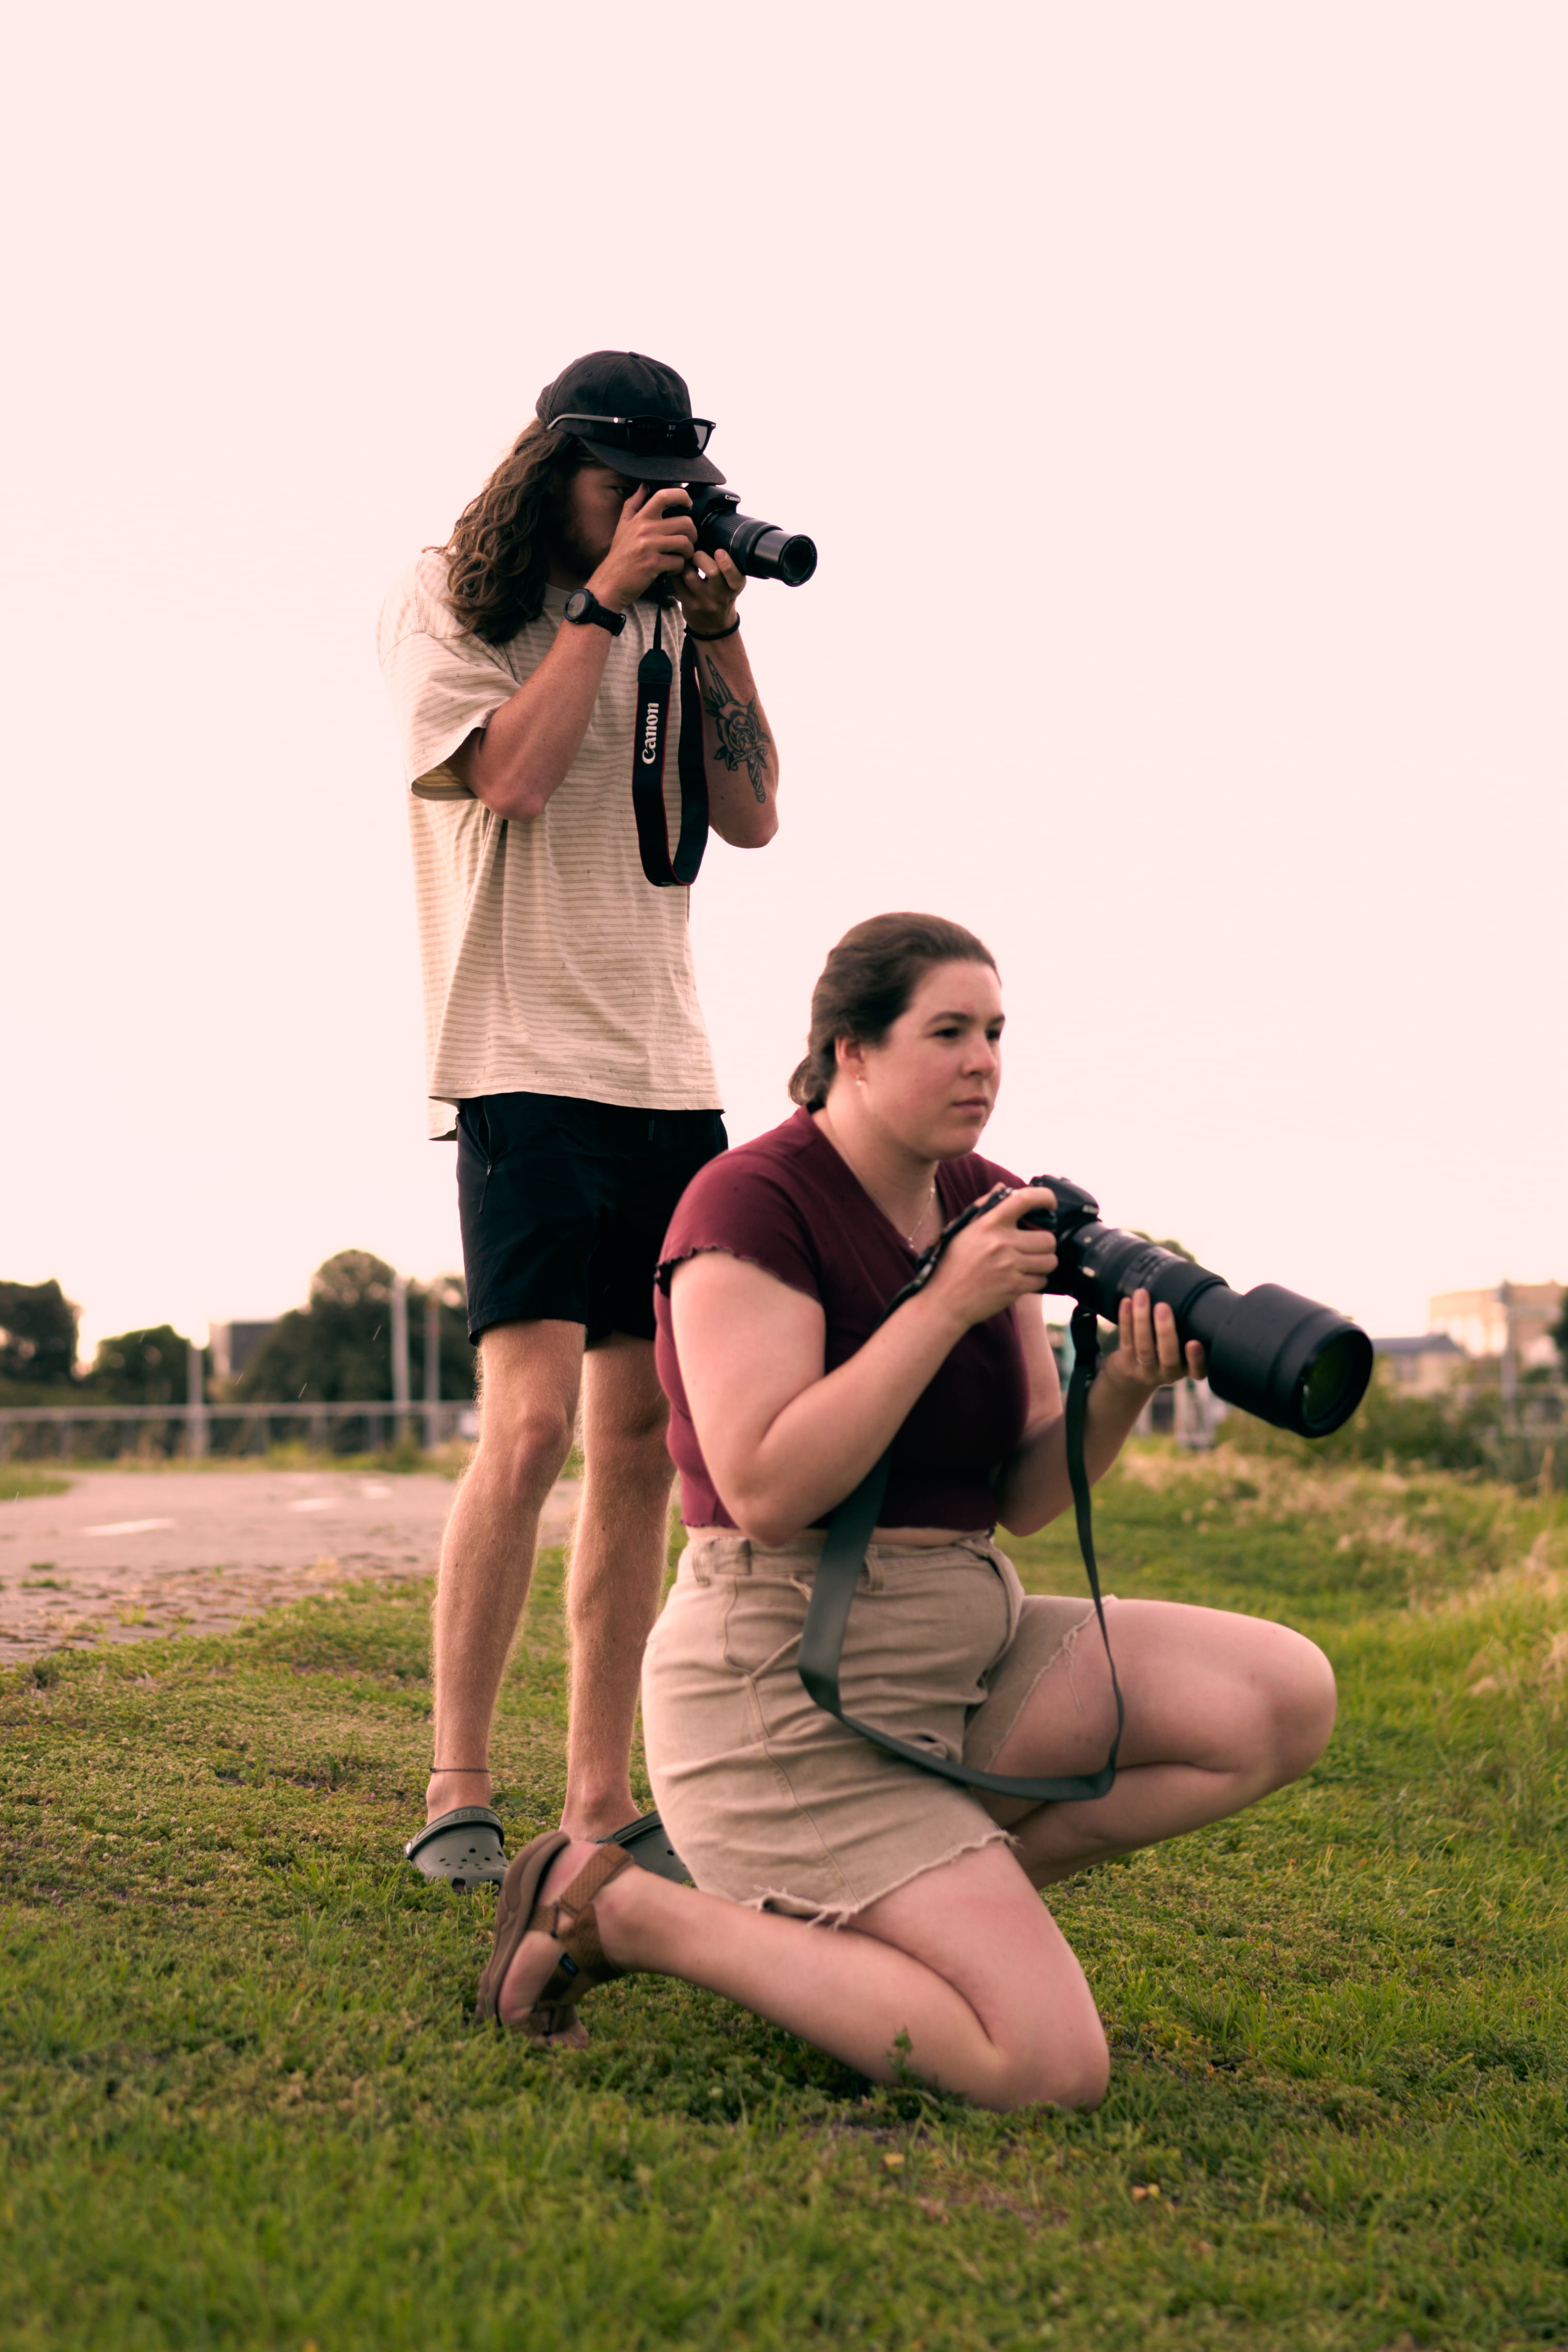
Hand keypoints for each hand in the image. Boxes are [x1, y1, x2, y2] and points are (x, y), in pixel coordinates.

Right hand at [588, 486, 697, 609]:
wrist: (610, 583)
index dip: (682, 496)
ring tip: (681, 556)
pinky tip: (672, 569)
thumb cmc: (620, 555)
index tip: (688, 504)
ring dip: (688, 552)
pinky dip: (679, 568)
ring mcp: (649, 546)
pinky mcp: (653, 564)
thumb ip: (634, 504)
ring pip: (685, 543)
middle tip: (688, 541)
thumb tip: (643, 485)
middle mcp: (645, 529)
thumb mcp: (623, 526)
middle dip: (692, 534)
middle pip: (685, 522)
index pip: (664, 496)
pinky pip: (678, 562)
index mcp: (640, 518)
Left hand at [675, 542, 744, 635]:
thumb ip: (727, 566)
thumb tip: (710, 536)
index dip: (726, 561)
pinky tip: (678, 569)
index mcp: (736, 586)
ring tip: (686, 560)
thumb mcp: (732, 583)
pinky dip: (676, 571)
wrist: (714, 625)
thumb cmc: (722, 595)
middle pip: (712, 571)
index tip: (718, 552)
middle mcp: (722, 595)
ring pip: (690, 575)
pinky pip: (678, 583)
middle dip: (700, 557)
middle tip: (696, 554)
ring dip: (685, 563)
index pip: (734, 574)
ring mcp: (705, 602)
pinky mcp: (690, 605)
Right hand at [924, 1187, 1059, 1333]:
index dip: (1044, 1197)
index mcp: (988, 1224)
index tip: (1050, 1203)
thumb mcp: (962, 1229)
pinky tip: (1021, 1279)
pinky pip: (1042, 1280)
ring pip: (1050, 1260)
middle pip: (1047, 1238)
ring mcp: (1009, 1266)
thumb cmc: (951, 1263)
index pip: (1024, 1199)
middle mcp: (1001, 1243)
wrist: (944, 1301)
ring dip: (1043, 1262)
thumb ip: (984, 1207)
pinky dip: (1035, 1280)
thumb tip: (1003, 1188)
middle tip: (1034, 1247)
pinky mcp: (1014, 1287)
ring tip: (1029, 1264)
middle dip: (1044, 1243)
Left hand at [1099, 1290, 1206, 1398]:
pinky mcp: (1125, 1363)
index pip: (1197, 1369)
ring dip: (1142, 1319)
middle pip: (1168, 1356)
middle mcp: (1167, 1373)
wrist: (1131, 1380)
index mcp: (1186, 1369)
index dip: (1197, 1358)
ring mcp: (1145, 1370)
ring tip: (1142, 1295)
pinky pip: (1125, 1340)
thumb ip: (1189, 1331)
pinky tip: (1126, 1302)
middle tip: (1163, 1306)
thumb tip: (1200, 1294)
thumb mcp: (1180, 1352)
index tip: (1194, 1342)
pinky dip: (1125, 1319)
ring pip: (1143, 1346)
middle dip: (1165, 1331)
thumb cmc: (1163, 1355)